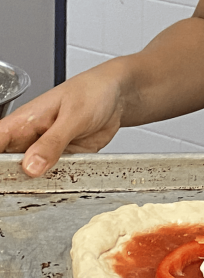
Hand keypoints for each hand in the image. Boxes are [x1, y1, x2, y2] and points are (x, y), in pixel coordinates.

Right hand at [0, 64, 126, 176]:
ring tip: (52, 181)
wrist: (117, 96)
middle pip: (7, 168)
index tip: (5, 177)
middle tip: (31, 183)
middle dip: (15, 180)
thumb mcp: (74, 115)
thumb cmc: (93, 92)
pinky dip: (59, 183)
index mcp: (21, 123)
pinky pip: (55, 178)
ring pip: (29, 178)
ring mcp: (44, 153)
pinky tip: (66, 181)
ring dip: (39, 185)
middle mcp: (28, 140)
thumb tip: (31, 166)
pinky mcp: (62, 161)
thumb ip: (53, 141)